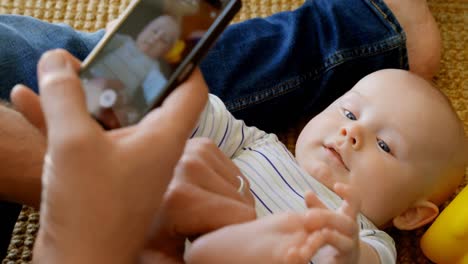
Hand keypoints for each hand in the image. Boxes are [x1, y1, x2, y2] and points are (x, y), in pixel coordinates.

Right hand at [29, 49, 206, 263]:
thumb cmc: (89, 212)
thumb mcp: (73, 143)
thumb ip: (64, 95)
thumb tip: (57, 62)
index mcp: (164, 136)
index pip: (192, 90)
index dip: (181, 64)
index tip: (157, 49)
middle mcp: (155, 148)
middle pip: (151, 99)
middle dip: (124, 75)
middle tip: (98, 59)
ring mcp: (134, 163)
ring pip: (119, 117)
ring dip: (93, 97)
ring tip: (65, 76)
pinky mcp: (112, 175)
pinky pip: (100, 137)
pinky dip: (78, 121)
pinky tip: (42, 106)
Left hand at [143, 138, 255, 259]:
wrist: (116, 207)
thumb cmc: (141, 240)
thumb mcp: (164, 259)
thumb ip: (199, 259)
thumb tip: (218, 255)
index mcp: (180, 197)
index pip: (242, 218)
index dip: (228, 237)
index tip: (199, 241)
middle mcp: (187, 165)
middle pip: (242, 202)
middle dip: (227, 219)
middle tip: (194, 226)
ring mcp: (195, 150)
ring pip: (241, 187)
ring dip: (226, 203)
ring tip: (194, 211)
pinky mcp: (202, 144)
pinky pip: (234, 173)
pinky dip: (223, 188)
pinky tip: (198, 195)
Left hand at [304, 183, 360, 263]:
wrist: (346, 261)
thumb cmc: (335, 234)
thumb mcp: (327, 219)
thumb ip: (317, 207)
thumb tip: (307, 192)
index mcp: (348, 218)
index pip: (355, 202)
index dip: (349, 193)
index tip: (336, 186)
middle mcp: (352, 233)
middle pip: (347, 223)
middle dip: (328, 218)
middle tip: (308, 217)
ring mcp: (349, 248)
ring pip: (344, 243)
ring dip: (329, 238)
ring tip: (316, 235)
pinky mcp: (343, 263)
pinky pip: (337, 260)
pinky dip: (323, 257)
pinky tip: (309, 254)